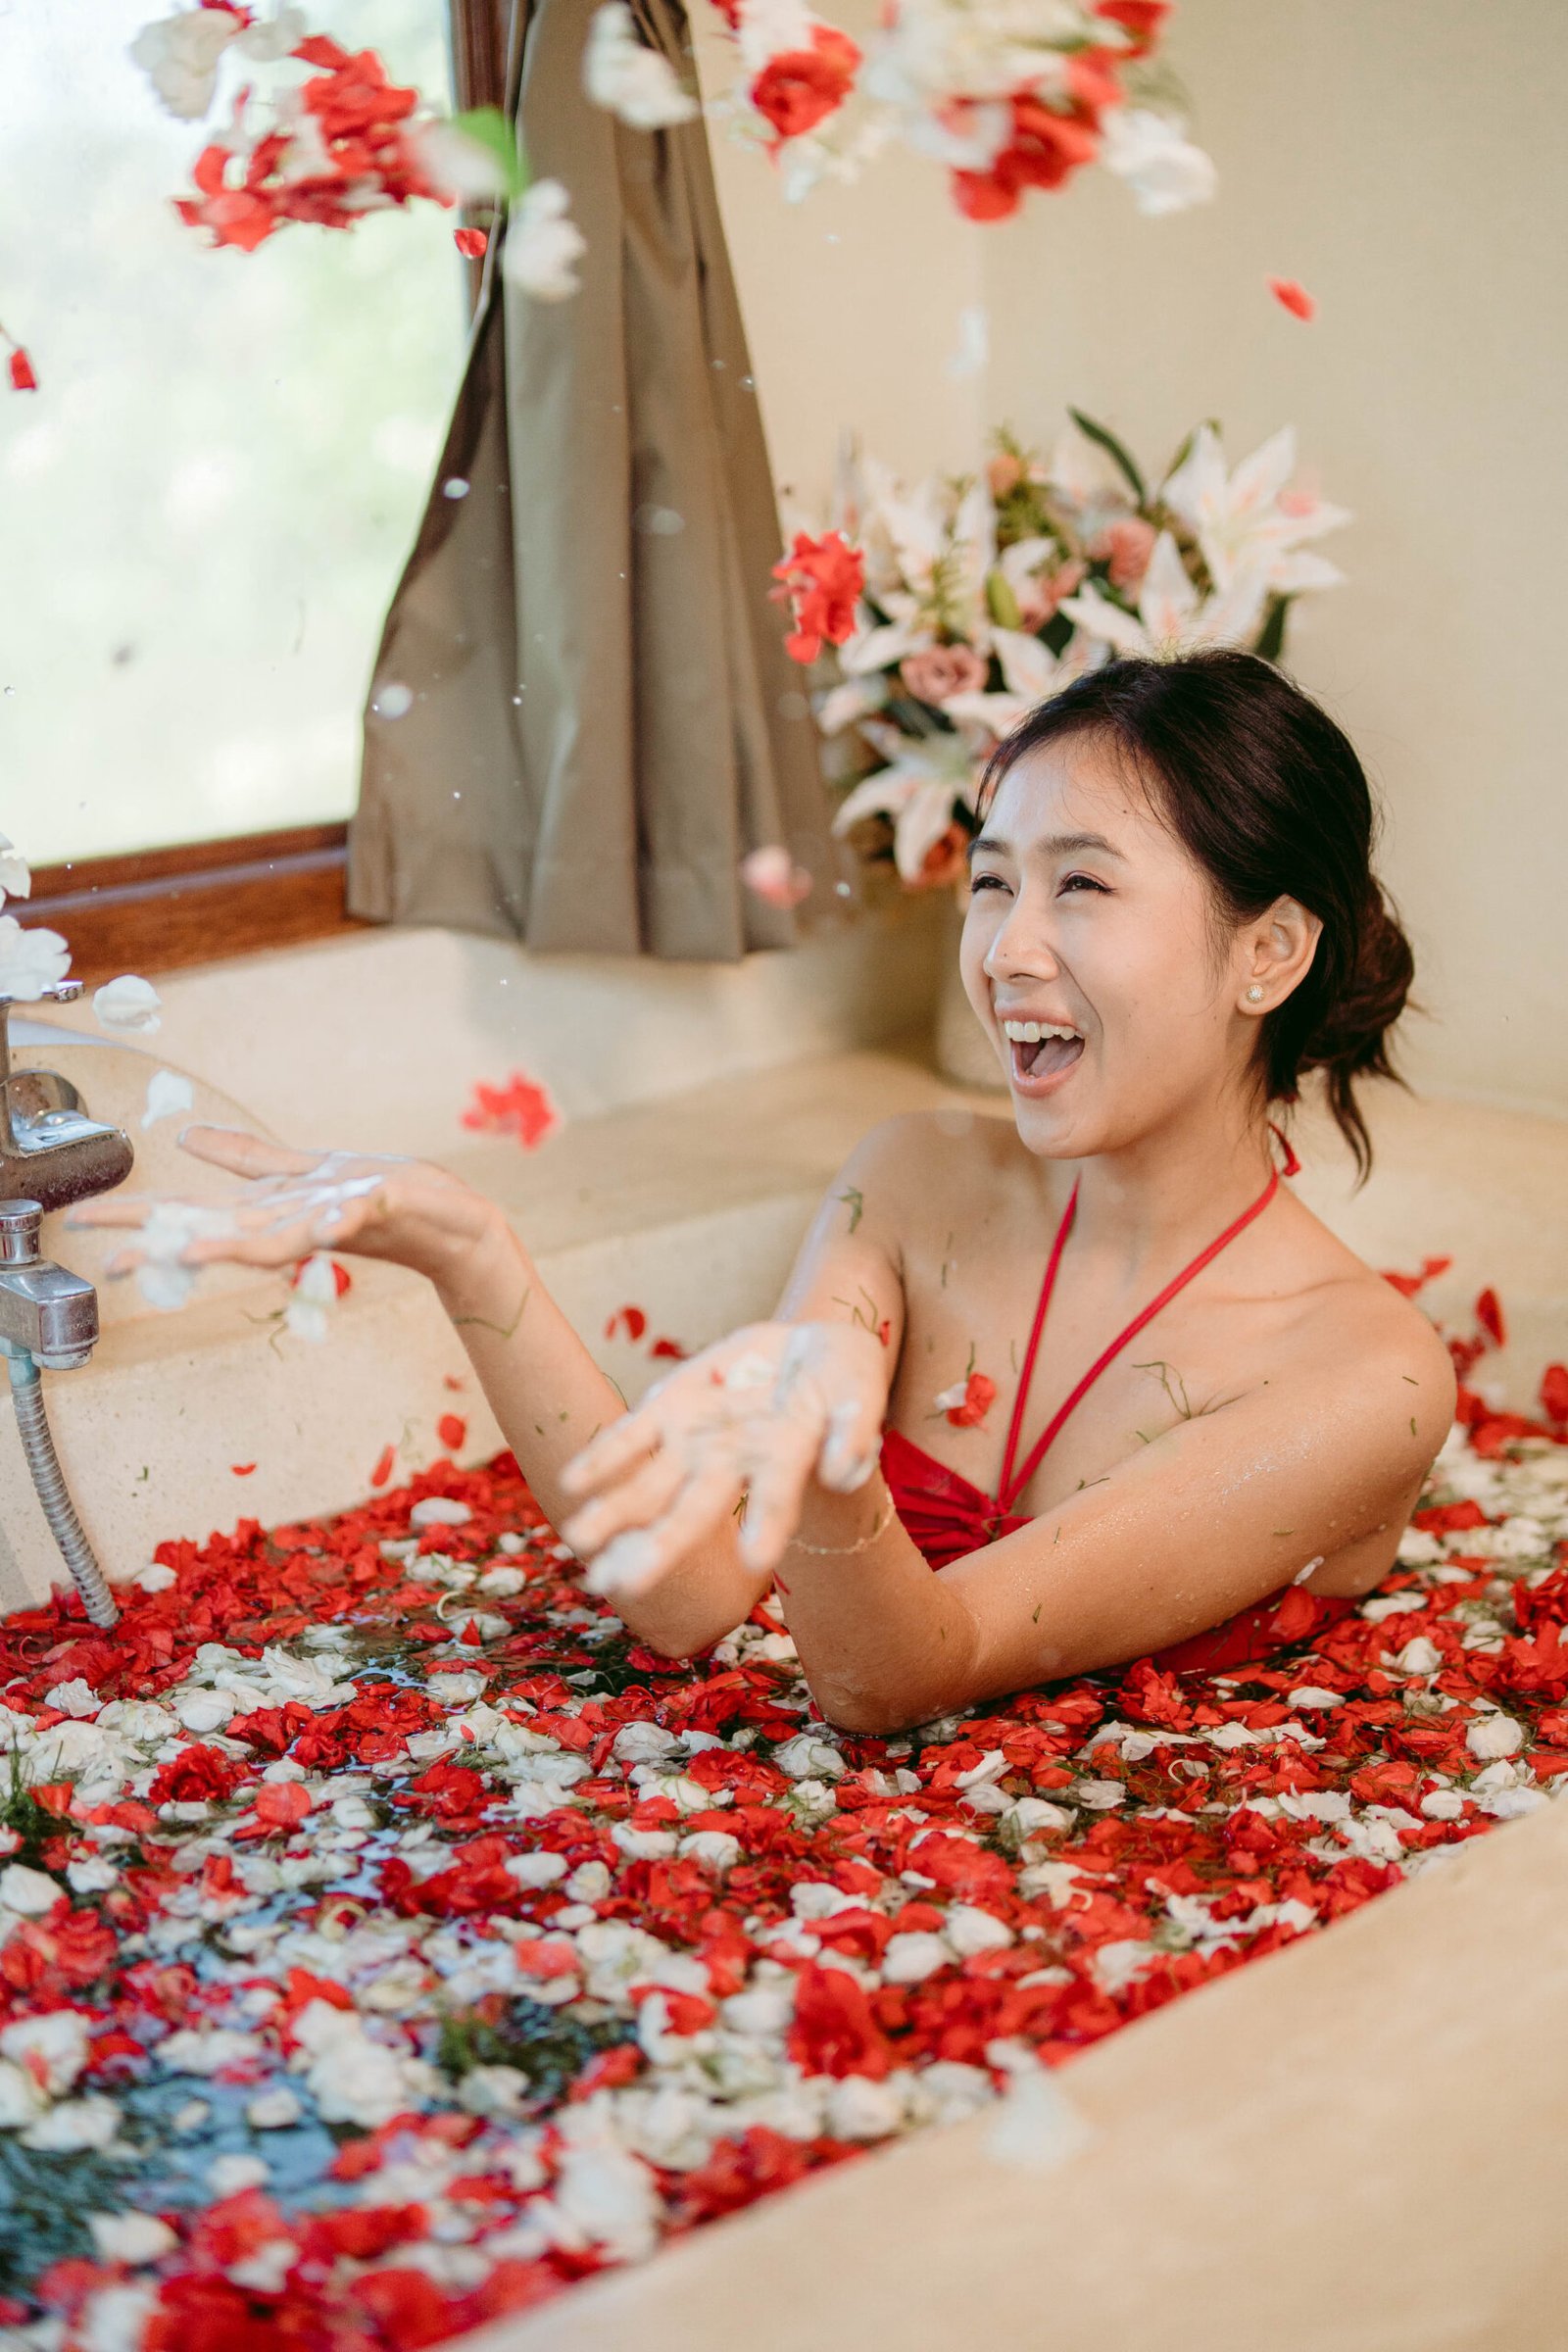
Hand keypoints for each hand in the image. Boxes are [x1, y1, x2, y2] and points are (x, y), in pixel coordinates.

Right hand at [66, 1126, 501, 1291]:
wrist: (450, 1224)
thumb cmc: (379, 1198)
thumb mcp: (303, 1171)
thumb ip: (245, 1159)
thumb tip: (185, 1137)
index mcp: (272, 1210)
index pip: (194, 1214)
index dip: (139, 1218)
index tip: (81, 1223)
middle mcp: (292, 1222)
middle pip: (217, 1234)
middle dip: (163, 1245)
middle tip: (111, 1260)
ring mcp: (331, 1217)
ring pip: (270, 1239)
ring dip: (228, 1247)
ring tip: (183, 1252)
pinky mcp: (375, 1207)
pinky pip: (345, 1216)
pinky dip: (323, 1222)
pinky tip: (310, 1223)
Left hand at [557, 1318, 891, 1596]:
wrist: (810, 1350)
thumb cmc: (846, 1380)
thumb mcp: (861, 1393)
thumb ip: (854, 1431)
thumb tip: (841, 1473)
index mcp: (783, 1464)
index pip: (775, 1500)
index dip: (768, 1525)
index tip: (755, 1561)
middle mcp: (731, 1465)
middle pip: (691, 1514)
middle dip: (655, 1548)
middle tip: (617, 1585)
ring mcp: (696, 1441)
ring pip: (648, 1487)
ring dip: (613, 1514)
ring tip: (576, 1542)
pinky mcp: (671, 1408)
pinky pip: (630, 1437)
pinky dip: (603, 1458)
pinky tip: (571, 1483)